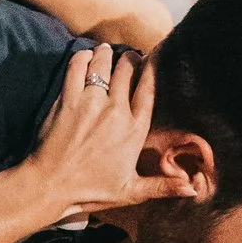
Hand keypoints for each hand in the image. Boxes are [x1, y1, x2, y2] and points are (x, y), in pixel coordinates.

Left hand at [29, 40, 178, 213]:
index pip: (148, 89)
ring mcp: (89, 103)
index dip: (152, 69)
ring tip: (108, 51)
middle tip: (130, 57)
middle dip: (130, 59)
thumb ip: (162, 186)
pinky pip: (76, 68)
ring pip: (102, 64)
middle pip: (126, 71)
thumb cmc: (89, 191)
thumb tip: (192, 189)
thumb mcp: (130, 192)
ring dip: (106, 54)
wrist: (49, 186)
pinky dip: (82, 58)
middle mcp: (115, 111)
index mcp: (134, 130)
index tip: (153, 58)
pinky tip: (86, 56)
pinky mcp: (66, 100)